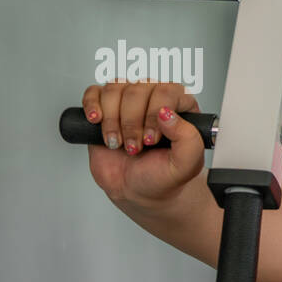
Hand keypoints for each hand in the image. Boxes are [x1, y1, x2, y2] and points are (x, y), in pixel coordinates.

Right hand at [82, 79, 205, 206]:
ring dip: (112, 120)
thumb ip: (188, 139)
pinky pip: (94, 93)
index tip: (150, 140)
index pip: (166, 91)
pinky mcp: (105, 109)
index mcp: (180, 108)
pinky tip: (97, 122)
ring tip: (118, 142)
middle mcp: (154, 101)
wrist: (138, 191)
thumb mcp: (186, 165)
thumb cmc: (162, 177)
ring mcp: (129, 103)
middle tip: (134, 146)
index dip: (154, 114)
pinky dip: (92, 106)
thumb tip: (168, 114)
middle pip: (137, 90)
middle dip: (131, 123)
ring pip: (114, 90)